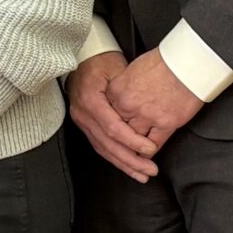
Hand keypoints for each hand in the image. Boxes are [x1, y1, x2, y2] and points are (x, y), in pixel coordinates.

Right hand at [68, 51, 159, 181]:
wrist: (82, 57)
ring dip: (123, 164)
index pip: (113, 128)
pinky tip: (127, 166)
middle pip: (107, 144)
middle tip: (149, 171)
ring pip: (102, 148)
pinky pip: (99, 145)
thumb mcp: (118, 70)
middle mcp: (83, 114)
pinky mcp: (84, 124)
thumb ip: (128, 93)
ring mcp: (81, 121)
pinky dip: (114, 157)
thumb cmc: (103, 60)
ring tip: (141, 174)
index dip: (132, 142)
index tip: (150, 150)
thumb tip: (143, 115)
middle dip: (130, 160)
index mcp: (91, 100)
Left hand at [107, 47, 204, 149]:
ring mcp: (146, 116)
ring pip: (134, 140)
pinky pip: (154, 144)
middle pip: (118, 129)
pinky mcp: (165, 123)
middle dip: (120, 138)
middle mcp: (128, 105)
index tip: (114, 127)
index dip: (112, 121)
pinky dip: (150, 150)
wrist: (187, 62)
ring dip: (134, 147)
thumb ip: (125, 85)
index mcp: (117, 90)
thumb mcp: (134, 68)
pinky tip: (149, 152)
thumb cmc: (165, 61)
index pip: (108, 113)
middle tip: (121, 146)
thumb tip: (125, 96)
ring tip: (135, 153)